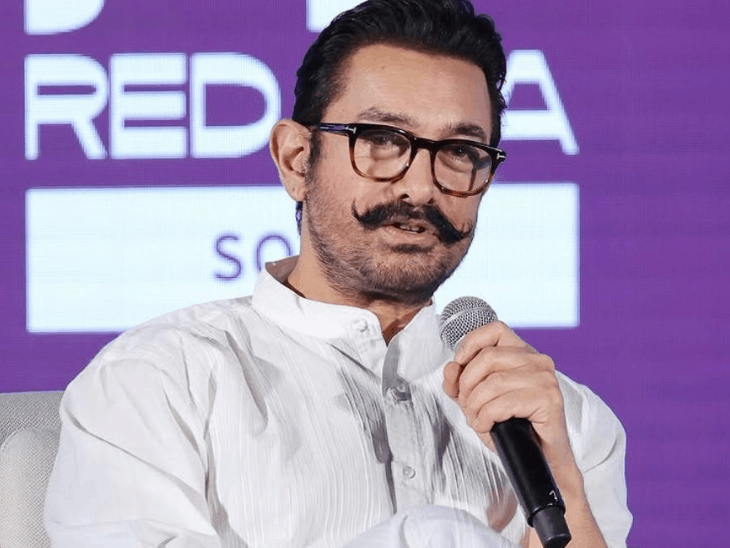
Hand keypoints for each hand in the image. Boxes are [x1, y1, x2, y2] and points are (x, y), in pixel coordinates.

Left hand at [441, 321, 575, 477]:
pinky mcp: (549, 399)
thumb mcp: (477, 399)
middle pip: (488, 357)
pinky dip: (486, 417)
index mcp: (522, 353)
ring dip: (475, 405)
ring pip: (494, 382)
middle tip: (467, 405)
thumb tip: (451, 367)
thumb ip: (460, 382)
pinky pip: (503, 403)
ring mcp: (545, 379)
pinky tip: (487, 425)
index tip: (458, 363)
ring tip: (476, 419)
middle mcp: (537, 361)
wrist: (540, 457)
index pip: (495, 330)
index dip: (471, 342)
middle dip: (467, 384)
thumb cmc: (512, 425)